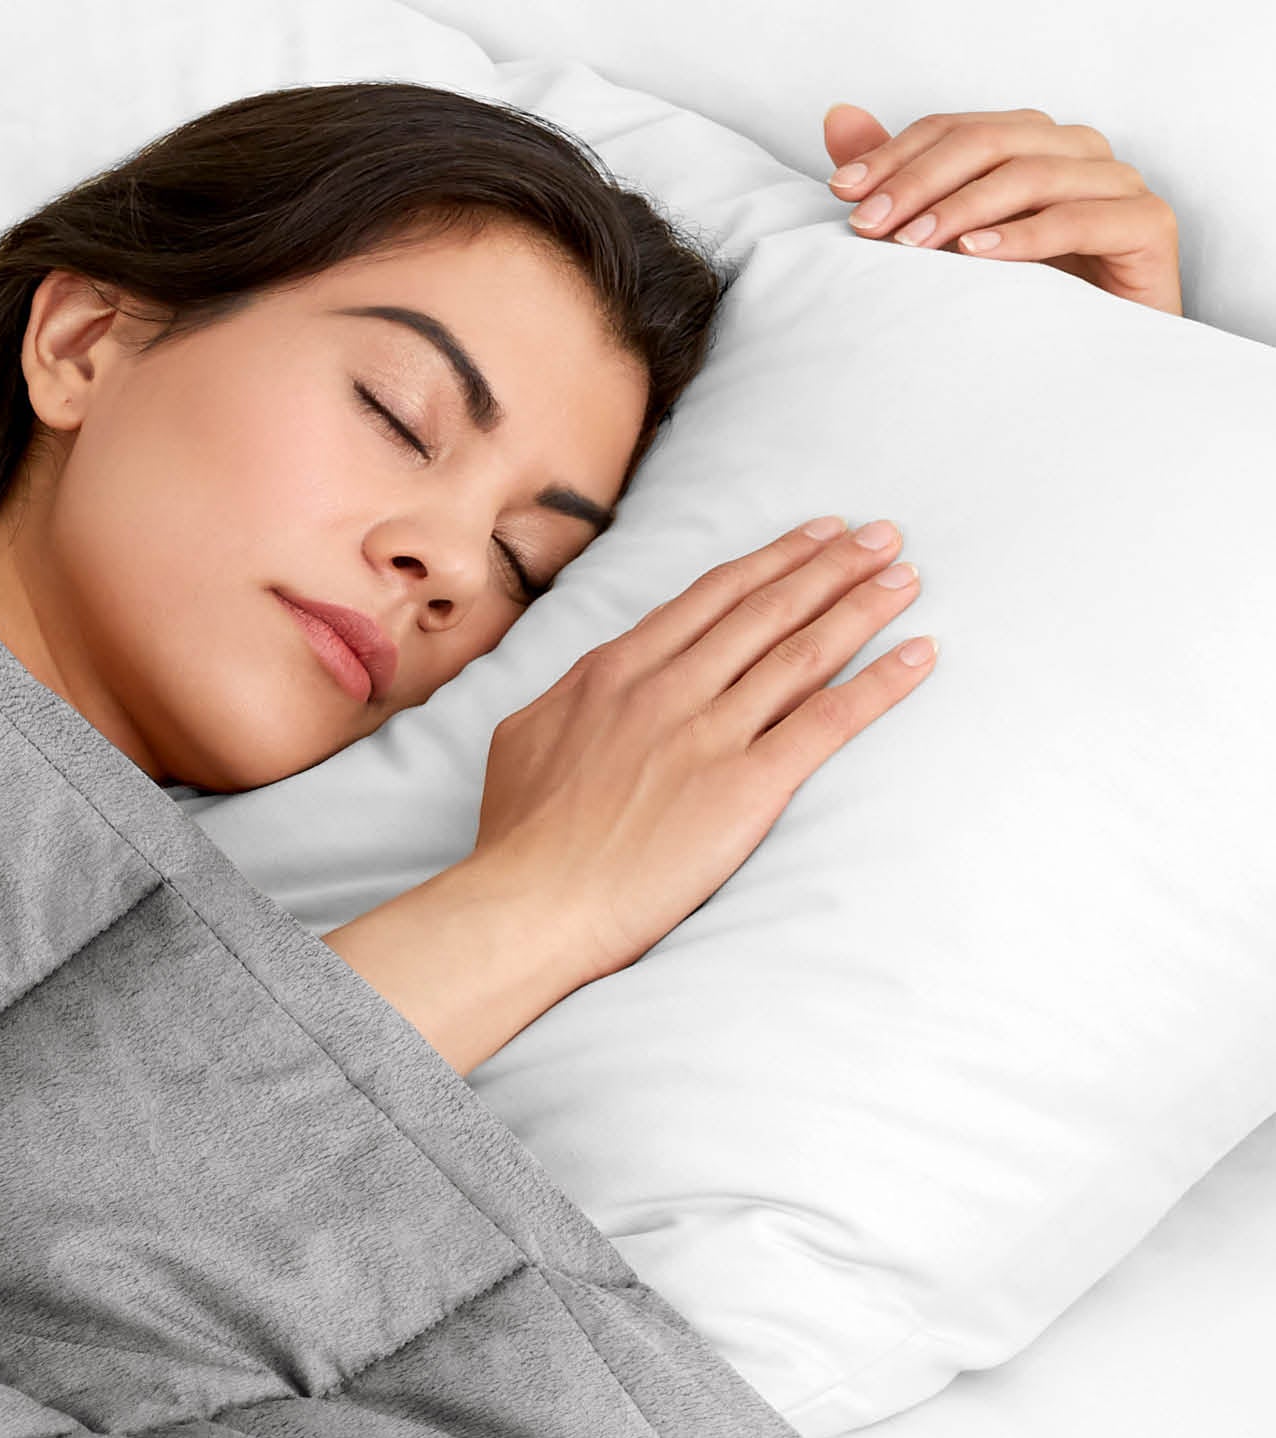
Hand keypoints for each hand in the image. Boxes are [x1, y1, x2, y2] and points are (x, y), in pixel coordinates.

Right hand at [471, 516, 933, 988]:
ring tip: (905, 577)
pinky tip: (919, 655)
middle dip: (832, 566)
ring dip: (861, 607)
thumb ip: (570, 698)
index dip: (771, 561)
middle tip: (883, 537)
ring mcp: (709, 735)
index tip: (815, 535)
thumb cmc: (518, 836)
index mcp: (613, 672)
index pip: (710, 598)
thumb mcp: (525, 737)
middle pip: (766, 611)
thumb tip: (593, 681)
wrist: (531, 902)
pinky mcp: (746, 787)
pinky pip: (827, 722)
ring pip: (802, 653)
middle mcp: (668, 689)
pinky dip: (880, 684)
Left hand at [822, 103, 1180, 314]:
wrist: (1085, 362)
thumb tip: (836, 117)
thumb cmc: (1015, 297)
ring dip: (962, 208)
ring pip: (1032, 173)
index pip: (955, 128)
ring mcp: (1118, 184)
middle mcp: (1078, 152)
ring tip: (910, 246)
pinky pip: (1081, 219)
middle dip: (919, 181)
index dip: (895, 154)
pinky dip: (1025, 236)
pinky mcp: (1148, 225)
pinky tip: (975, 256)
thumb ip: (898, 179)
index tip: (841, 193)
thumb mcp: (945, 237)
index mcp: (1032, 142)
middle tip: (867, 226)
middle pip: (991, 141)